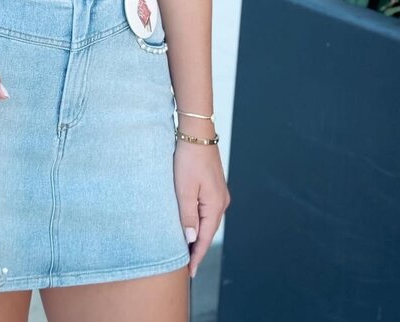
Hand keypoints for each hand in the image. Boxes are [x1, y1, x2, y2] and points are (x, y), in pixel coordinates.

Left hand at [173, 139, 230, 278]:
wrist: (196, 132)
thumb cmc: (188, 158)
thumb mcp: (184, 189)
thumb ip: (187, 215)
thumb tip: (191, 239)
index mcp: (215, 205)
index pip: (206, 238)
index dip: (197, 256)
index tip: (189, 272)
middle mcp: (220, 201)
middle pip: (208, 231)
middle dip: (197, 248)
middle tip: (183, 265)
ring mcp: (218, 193)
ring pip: (206, 220)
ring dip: (197, 233)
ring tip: (184, 248)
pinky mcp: (212, 185)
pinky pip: (205, 209)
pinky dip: (197, 220)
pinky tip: (189, 223)